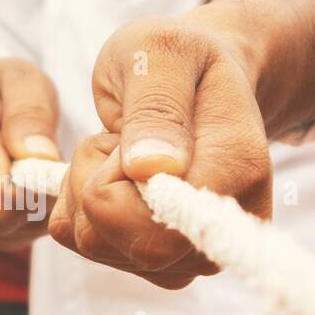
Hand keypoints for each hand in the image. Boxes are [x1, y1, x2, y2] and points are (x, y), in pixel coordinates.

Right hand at [0, 54, 61, 256]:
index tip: (50, 160)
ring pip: (13, 235)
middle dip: (39, 196)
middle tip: (41, 161)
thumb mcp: (19, 77)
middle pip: (10, 221)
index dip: (39, 187)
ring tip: (24, 172)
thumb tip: (41, 158)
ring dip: (32, 210)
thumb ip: (31, 112)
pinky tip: (13, 192)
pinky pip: (3, 245)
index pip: (1, 198)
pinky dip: (20, 224)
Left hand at [48, 9, 272, 288]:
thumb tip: (152, 170)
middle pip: (115, 239)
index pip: (156, 221)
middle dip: (92, 178)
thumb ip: (156, 106)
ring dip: (84, 185)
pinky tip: (112, 171)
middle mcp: (219, 229)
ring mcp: (186, 254)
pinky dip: (77, 201)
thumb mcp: (161, 53)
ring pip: (93, 243)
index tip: (124, 135)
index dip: (114, 176)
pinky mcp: (153, 261)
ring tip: (123, 147)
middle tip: (120, 134)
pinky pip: (80, 242)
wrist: (200, 81)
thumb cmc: (181, 61)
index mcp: (237, 171)